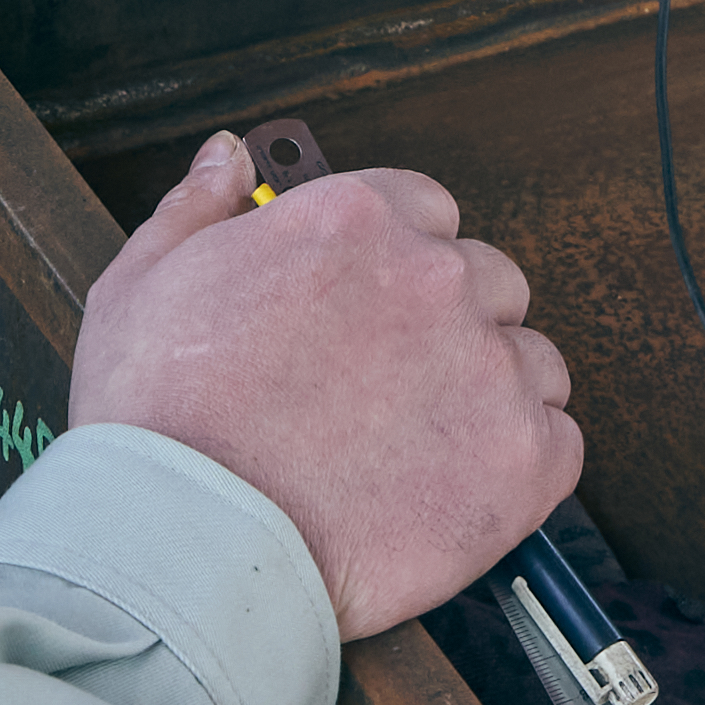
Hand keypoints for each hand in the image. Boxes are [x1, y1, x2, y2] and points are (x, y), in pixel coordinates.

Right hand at [71, 135, 579, 637]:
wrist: (187, 544)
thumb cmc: (159, 422)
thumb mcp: (143, 282)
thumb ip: (199, 206)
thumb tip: (230, 159)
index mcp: (355, 220)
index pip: (427, 210)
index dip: (400, 260)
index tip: (375, 305)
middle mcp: (434, 279)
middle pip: (487, 282)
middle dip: (448, 326)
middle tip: (390, 388)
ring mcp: (486, 370)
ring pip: (531, 363)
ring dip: (492, 394)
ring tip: (424, 448)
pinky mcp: (520, 462)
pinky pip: (561, 444)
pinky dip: (524, 466)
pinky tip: (461, 489)